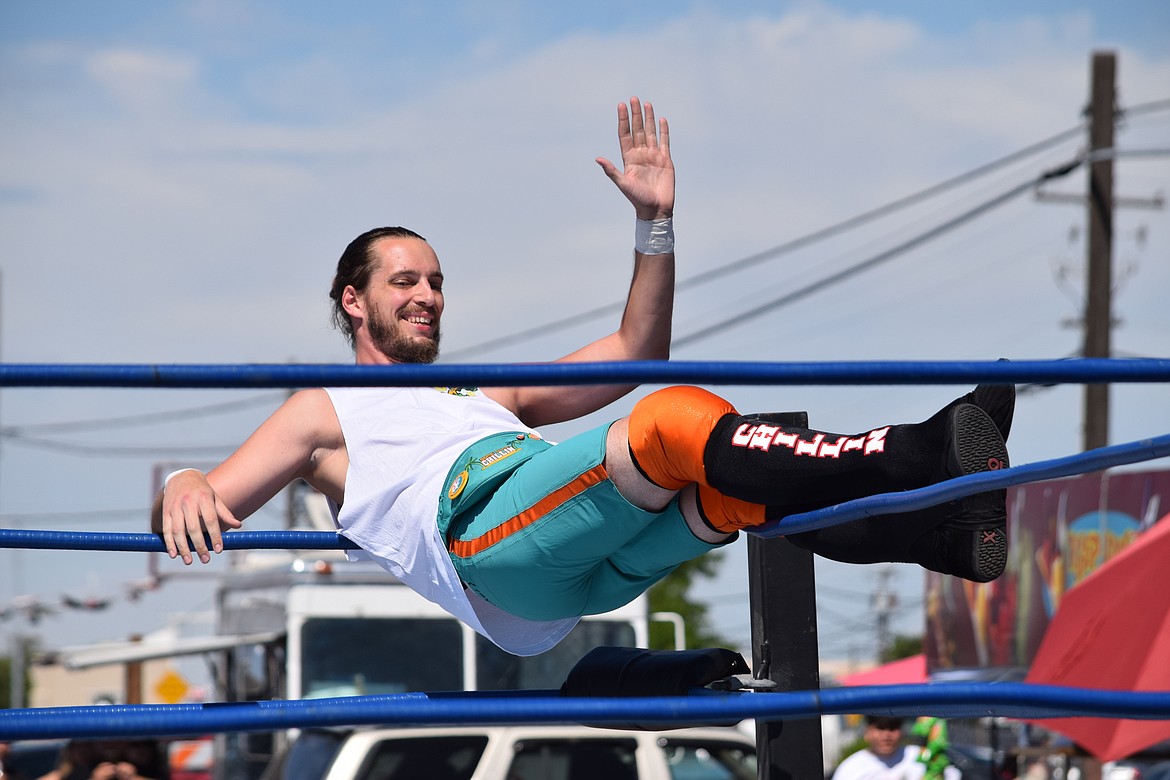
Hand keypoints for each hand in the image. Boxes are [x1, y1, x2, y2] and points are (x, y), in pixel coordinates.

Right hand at [160, 470, 241, 564]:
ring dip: (183, 548)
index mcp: (204, 498)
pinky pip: (166, 529)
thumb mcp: (215, 498)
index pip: (211, 520)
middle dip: (199, 545)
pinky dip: (169, 543)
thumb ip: (225, 513)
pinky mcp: (166, 512)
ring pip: (178, 530)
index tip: (218, 550)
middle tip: (206, 559)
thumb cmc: (202, 491)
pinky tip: (173, 554)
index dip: (215, 535)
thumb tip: (239, 526)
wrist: (182, 477)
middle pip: (193, 528)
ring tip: (189, 561)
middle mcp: (188, 502)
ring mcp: (175, 507)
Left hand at [596, 97, 674, 220]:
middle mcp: (640, 155)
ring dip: (648, 118)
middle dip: (635, 114)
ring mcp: (653, 156)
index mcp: (629, 159)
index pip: (625, 134)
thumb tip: (597, 159)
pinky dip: (663, 131)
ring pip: (650, 132)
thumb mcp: (623, 184)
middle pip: (637, 130)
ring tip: (646, 103)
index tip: (620, 105)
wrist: (656, 210)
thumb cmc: (638, 199)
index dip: (623, 120)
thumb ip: (611, 170)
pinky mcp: (666, 160)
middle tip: (633, 98)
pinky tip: (661, 119)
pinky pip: (664, 142)